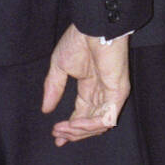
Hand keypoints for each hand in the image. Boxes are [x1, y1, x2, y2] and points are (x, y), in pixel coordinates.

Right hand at [42, 23, 130, 146]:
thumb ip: (54, 88)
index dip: (70, 128)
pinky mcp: (118, 92)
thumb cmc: (79, 41)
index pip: (83, 114)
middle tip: (58, 135)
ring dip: (78, 131)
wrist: (93, 28)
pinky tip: (74, 124)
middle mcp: (102, 93)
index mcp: (90, 87)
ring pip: (98, 125)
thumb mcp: (59, 67)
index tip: (56, 136)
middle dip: (73, 133)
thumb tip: (45, 110)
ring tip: (62, 129)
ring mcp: (112, 93)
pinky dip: (89, 125)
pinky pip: (106, 118)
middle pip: (90, 123)